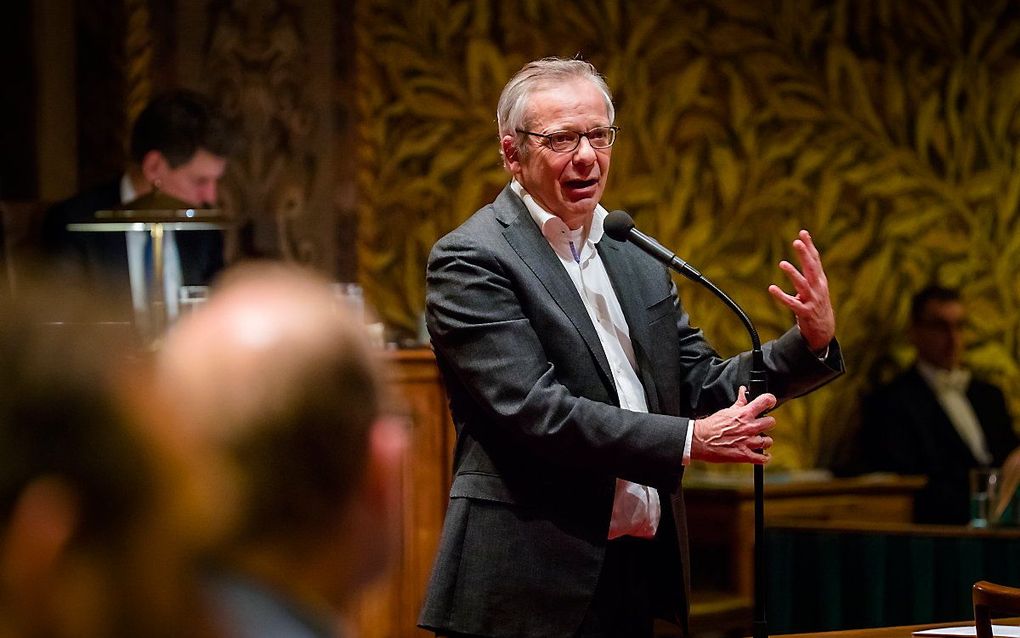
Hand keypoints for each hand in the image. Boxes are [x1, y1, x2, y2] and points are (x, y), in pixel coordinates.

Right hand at [691, 387, 776, 463]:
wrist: (700, 440)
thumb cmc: (711, 426)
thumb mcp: (726, 410)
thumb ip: (739, 402)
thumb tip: (743, 391)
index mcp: (744, 414)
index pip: (766, 401)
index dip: (770, 401)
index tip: (769, 403)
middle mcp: (749, 427)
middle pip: (771, 422)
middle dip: (766, 423)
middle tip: (761, 425)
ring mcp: (748, 442)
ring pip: (768, 441)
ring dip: (764, 441)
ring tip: (758, 440)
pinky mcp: (744, 455)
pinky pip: (762, 458)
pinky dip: (763, 457)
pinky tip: (761, 455)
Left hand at [768, 229, 835, 353]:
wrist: (824, 329)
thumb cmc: (817, 304)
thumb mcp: (817, 286)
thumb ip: (811, 271)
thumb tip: (806, 252)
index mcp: (820, 280)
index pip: (815, 260)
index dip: (809, 246)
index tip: (803, 232)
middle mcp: (818, 288)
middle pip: (811, 268)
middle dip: (804, 254)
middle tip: (796, 242)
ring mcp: (812, 300)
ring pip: (802, 284)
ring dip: (792, 273)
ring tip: (782, 263)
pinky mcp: (805, 312)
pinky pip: (791, 303)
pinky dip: (781, 296)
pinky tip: (771, 288)